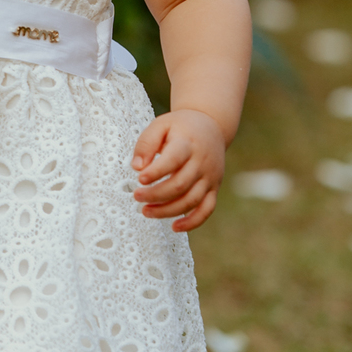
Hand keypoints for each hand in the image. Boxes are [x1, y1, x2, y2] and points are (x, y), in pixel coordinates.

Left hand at [131, 109, 226, 232]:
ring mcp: (210, 177)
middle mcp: (202, 162)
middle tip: (136, 196)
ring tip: (145, 211)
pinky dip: (193, 222)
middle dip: (155, 195)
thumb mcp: (160, 125)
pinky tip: (175, 227)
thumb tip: (136, 167)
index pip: (173, 160)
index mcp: (188, 143)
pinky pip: (207, 209)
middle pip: (180, 185)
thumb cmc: (180, 127)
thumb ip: (146, 143)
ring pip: (191, 201)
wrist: (211, 125)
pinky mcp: (214, 188)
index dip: (156, 172)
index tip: (139, 179)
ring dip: (167, 211)